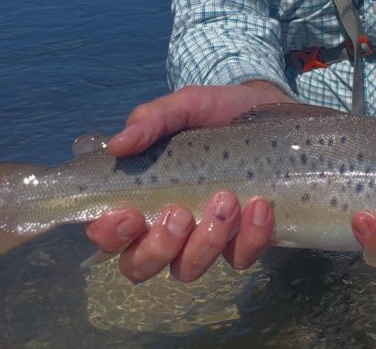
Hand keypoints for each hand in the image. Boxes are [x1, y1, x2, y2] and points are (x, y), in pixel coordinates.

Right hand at [85, 80, 291, 282]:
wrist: (267, 109)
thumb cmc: (216, 111)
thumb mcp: (185, 106)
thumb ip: (151, 120)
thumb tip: (117, 145)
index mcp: (142, 194)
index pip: (108, 233)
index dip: (110, 235)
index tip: (130, 214)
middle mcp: (166, 225)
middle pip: (140, 265)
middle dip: (158, 247)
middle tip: (179, 212)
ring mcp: (204, 237)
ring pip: (188, 269)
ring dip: (205, 241)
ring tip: (227, 200)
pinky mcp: (242, 240)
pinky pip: (239, 258)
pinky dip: (249, 237)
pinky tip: (259, 206)